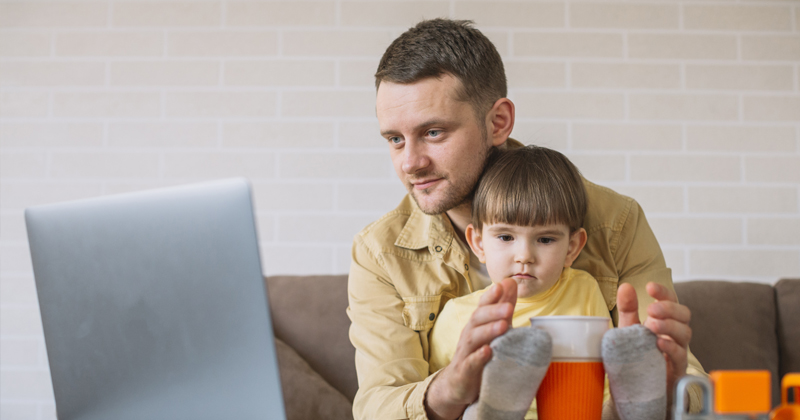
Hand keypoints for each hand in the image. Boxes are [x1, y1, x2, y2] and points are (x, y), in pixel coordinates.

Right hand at [425, 278, 516, 419]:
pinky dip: (478, 356)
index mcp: (477, 324)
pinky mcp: (464, 371)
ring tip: (503, 325)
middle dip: (493, 311)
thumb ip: (502, 308)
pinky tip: (487, 351)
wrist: (458, 384)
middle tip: (509, 307)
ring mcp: (465, 353)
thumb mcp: (492, 329)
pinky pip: (470, 363)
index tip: (504, 284)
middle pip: (478, 319)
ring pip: (474, 338)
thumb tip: (512, 283)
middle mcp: (469, 335)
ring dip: (488, 330)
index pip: (483, 306)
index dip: (492, 296)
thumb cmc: (478, 353)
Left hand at [616, 283, 691, 416]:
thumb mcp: (628, 329)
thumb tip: (626, 286)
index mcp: (664, 320)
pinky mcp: (676, 369)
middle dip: (669, 308)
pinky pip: (680, 356)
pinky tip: (659, 343)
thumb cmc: (636, 354)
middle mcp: (674, 333)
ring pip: (685, 333)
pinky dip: (672, 348)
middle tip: (651, 309)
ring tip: (653, 326)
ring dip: (670, 326)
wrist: (636, 386)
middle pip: (684, 314)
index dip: (664, 292)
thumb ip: (627, 309)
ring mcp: (677, 350)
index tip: (650, 287)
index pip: (671, 300)